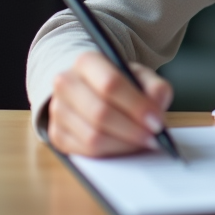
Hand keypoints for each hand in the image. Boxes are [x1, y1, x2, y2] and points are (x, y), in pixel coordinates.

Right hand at [47, 51, 172, 156]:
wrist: (93, 91)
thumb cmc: (120, 83)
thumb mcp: (140, 77)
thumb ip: (155, 86)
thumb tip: (157, 102)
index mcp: (87, 62)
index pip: (110, 84)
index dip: (136, 105)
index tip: (156, 121)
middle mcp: (66, 83)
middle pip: (100, 112)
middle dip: (132, 129)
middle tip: (153, 136)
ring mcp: (58, 110)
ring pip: (92, 136)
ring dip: (123, 143)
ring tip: (142, 141)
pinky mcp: (57, 134)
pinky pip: (86, 151)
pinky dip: (111, 152)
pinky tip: (125, 145)